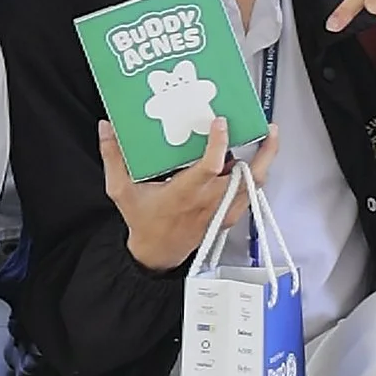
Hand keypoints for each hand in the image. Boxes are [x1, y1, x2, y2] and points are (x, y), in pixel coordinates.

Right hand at [101, 116, 268, 271]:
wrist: (157, 253)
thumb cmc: (143, 222)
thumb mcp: (120, 191)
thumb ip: (113, 158)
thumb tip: (107, 128)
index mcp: (185, 194)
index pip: (209, 168)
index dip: (218, 144)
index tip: (220, 122)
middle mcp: (209, 202)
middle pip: (247, 178)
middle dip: (263, 154)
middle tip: (269, 129)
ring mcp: (221, 210)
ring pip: (253, 186)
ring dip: (263, 163)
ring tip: (266, 139)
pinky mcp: (227, 215)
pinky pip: (248, 195)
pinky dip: (253, 177)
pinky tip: (248, 162)